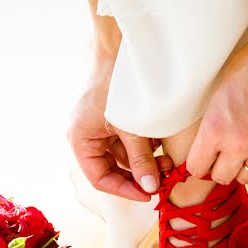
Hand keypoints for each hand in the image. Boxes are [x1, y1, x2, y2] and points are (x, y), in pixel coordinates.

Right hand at [68, 77, 169, 201]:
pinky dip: (145, 151)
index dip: (124, 190)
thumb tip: (151, 188)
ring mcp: (100, 131)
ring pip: (124, 160)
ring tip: (167, 165)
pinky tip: (161, 151)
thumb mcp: (131, 128)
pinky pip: (129, 146)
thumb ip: (141, 159)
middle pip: (112, 171)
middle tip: (161, 183)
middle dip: (138, 177)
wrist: (122, 52)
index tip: (148, 195)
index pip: (100, 179)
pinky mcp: (114, 125)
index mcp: (80, 141)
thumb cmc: (119, 86)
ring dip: (145, 165)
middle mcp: (87, 139)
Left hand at [186, 43, 247, 184]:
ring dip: (243, 166)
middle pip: (221, 177)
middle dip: (220, 167)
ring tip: (246, 149)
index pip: (196, 169)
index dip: (199, 164)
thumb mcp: (215, 99)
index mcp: (214, 130)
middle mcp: (238, 144)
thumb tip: (203, 155)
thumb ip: (209, 131)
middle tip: (225, 156)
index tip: (204, 159)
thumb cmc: (247, 71)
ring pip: (246, 178)